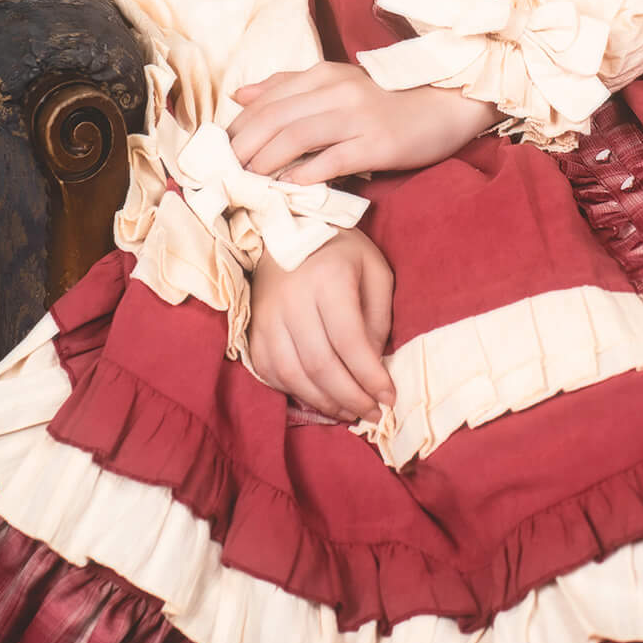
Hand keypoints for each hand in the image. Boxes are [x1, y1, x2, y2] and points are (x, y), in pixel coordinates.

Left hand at [227, 63, 496, 183]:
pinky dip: (306, 174)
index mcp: (322, 75)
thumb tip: (239, 95)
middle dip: (243, 148)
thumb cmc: (387, 100)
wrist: (444, 106)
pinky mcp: (377, 143)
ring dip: (266, 162)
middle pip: (274, 119)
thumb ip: (287, 86)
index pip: (266, 100)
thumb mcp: (336, 84)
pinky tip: (289, 188)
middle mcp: (336, 91)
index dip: (237, 128)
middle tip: (224, 173)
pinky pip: (333, 159)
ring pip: (296, 137)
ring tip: (248, 182)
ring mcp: (358, 117)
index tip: (218, 153)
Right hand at [247, 227, 395, 422]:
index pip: (349, 341)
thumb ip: (379, 318)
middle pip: (320, 364)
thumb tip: (374, 367)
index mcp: (328, 279)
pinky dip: (296, 393)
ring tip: (350, 412)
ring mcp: (267, 316)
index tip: (389, 398)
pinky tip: (320, 398)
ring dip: (325, 402)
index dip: (370, 377)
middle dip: (351, 397)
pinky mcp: (253, 328)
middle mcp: (292, 299)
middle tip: (373, 413)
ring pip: (293, 375)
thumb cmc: (341, 251)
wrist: (287, 228)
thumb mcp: (375, 271)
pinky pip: (270, 372)